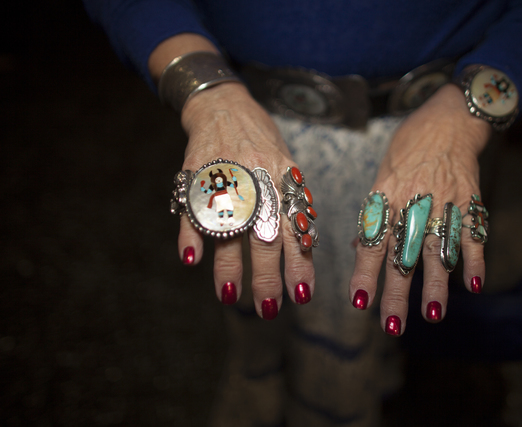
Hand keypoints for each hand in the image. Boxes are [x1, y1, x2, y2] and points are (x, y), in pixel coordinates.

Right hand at [178, 82, 314, 316]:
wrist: (225, 104)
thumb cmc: (261, 142)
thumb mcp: (287, 166)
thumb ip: (295, 202)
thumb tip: (306, 246)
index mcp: (283, 181)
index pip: (296, 229)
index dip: (300, 263)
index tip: (302, 294)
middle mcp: (258, 181)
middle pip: (264, 236)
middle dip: (267, 276)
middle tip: (269, 308)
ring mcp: (226, 177)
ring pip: (229, 229)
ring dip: (228, 266)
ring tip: (229, 297)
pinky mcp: (196, 173)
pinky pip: (192, 208)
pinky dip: (190, 234)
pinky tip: (191, 260)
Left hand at [349, 83, 490, 334]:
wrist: (448, 119)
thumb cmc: (408, 147)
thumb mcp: (382, 175)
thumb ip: (374, 213)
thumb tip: (359, 245)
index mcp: (386, 197)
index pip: (371, 242)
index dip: (365, 273)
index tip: (360, 303)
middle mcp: (412, 204)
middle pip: (403, 256)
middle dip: (397, 294)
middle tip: (392, 326)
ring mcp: (443, 204)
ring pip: (438, 252)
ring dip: (436, 286)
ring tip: (432, 315)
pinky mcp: (470, 201)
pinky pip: (473, 235)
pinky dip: (475, 260)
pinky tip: (474, 285)